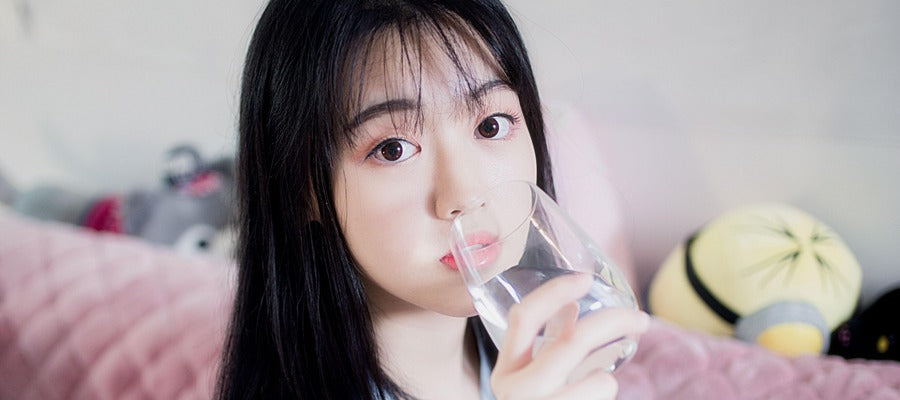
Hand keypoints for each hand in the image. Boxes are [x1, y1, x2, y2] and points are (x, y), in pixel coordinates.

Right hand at [490, 273, 649, 399]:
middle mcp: (516, 393)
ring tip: (600, 386)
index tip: (585, 278)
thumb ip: (550, 343)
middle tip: (639, 318)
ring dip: (609, 379)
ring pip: (600, 382)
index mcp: (505, 372)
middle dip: (613, 322)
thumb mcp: (536, 377)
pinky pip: (604, 396)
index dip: (555, 292)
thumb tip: (573, 304)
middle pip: (572, 342)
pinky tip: (595, 399)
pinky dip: (606, 394)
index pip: (524, 319)